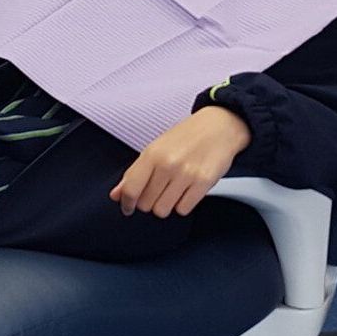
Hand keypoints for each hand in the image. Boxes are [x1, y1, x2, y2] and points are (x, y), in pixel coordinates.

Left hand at [109, 106, 251, 218]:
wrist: (220, 126)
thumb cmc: (187, 135)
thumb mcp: (157, 148)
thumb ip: (135, 173)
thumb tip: (116, 194)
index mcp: (153, 153)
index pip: (131, 189)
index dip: (126, 203)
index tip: (127, 207)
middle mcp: (168, 164)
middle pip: (146, 204)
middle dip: (149, 201)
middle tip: (158, 189)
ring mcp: (186, 174)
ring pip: (163, 210)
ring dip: (166, 204)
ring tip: (173, 189)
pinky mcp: (203, 183)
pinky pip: (183, 209)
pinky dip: (183, 204)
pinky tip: (186, 190)